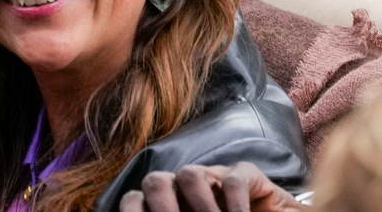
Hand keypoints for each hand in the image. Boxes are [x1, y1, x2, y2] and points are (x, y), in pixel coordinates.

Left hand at [120, 163, 305, 211]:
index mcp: (169, 207)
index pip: (134, 202)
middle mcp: (186, 189)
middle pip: (155, 182)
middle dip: (161, 207)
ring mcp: (215, 179)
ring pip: (189, 174)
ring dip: (201, 206)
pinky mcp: (247, 175)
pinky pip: (233, 179)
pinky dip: (235, 205)